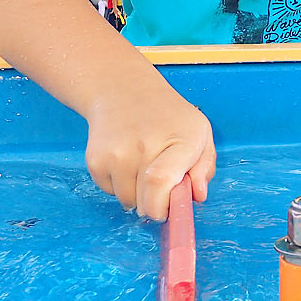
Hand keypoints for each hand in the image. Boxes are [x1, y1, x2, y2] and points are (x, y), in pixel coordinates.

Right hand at [85, 93, 216, 219]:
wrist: (124, 91)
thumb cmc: (169, 116)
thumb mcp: (200, 133)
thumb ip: (205, 167)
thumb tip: (198, 195)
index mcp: (179, 139)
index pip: (161, 181)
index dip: (163, 205)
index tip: (169, 209)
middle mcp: (143, 145)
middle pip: (145, 200)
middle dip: (156, 205)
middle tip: (162, 187)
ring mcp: (115, 153)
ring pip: (128, 201)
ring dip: (138, 195)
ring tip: (143, 166)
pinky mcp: (95, 160)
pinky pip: (110, 192)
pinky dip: (120, 186)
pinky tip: (126, 162)